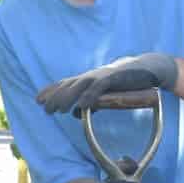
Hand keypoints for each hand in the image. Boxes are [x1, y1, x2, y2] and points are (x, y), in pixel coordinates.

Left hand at [36, 53, 178, 113]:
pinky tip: (82, 106)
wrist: (145, 68)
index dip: (51, 91)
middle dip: (55, 97)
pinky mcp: (113, 79)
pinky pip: (98, 89)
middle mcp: (90, 76)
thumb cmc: (123, 81)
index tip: (38, 100)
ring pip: (79, 87)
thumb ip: (90, 102)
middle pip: (68, 86)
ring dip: (67, 98)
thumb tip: (78, 114)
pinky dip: (89, 97)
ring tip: (58, 110)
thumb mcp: (104, 93)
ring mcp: (100, 76)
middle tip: (46, 109)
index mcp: (86, 79)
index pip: (64, 84)